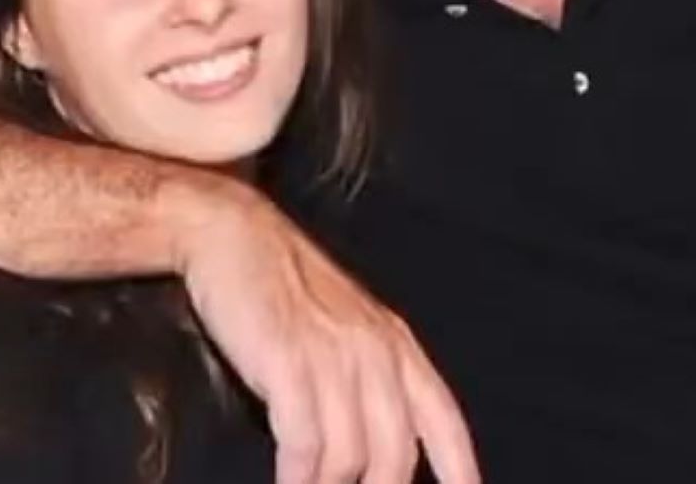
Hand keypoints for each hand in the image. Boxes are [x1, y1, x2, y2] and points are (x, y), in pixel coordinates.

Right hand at [173, 176, 479, 483]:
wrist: (234, 235)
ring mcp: (335, 357)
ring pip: (351, 458)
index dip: (461, 467)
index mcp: (396, 345)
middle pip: (397, 456)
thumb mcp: (345, 327)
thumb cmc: (283, 287)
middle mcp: (375, 352)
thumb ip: (369, 379)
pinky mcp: (290, 362)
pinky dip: (298, 479)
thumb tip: (375, 445)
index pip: (443, 420)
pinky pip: (306, 444)